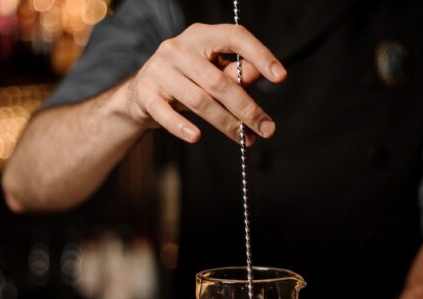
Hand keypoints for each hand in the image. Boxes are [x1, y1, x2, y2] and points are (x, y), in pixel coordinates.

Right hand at [125, 23, 286, 143]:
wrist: (142, 92)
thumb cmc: (186, 80)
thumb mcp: (212, 71)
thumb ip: (235, 71)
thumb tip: (261, 73)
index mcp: (200, 36)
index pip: (234, 36)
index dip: (259, 54)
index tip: (280, 77)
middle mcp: (178, 48)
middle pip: (219, 81)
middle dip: (247, 108)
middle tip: (266, 128)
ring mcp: (159, 70)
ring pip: (199, 100)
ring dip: (225, 124)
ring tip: (244, 138)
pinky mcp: (146, 93)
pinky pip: (166, 113)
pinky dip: (181, 126)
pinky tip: (197, 137)